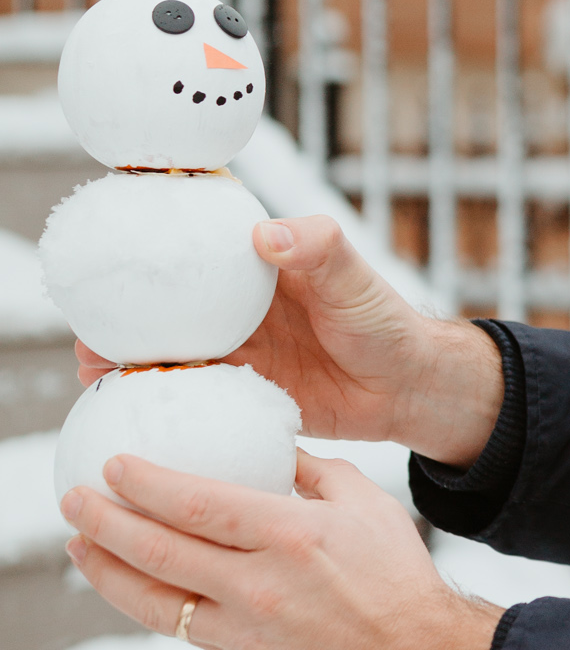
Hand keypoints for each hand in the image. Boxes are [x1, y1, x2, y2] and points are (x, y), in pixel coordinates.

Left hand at [62, 450, 500, 649]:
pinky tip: (129, 584)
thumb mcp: (367, 506)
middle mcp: (262, 583)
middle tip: (74, 500)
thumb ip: (315, 474)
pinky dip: (147, 602)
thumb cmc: (400, 580)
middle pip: (162, 549)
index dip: (146, 484)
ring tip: (79, 545)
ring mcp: (249, 630)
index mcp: (293, 534)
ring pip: (156, 599)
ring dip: (107, 570)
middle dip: (105, 523)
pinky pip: (182, 628)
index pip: (198, 504)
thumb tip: (274, 449)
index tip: (114, 466)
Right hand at [73, 214, 504, 463]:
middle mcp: (235, 306)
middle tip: (84, 327)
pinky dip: (159, 403)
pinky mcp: (240, 393)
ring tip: (91, 374)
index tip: (104, 248)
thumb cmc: (384, 320)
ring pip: (167, 353)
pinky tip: (129, 415)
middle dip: (119, 314)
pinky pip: (191, 398)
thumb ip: (317, 249)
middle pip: (164, 305)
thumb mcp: (353, 277)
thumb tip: (267, 234)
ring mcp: (235, 351)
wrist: (406, 389)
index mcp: (254, 265)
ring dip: (127, 362)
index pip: (192, 247)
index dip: (147, 246)